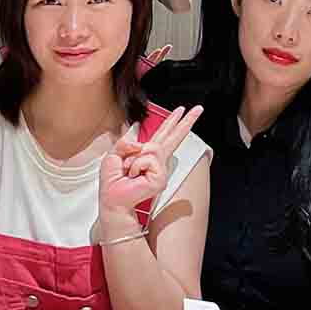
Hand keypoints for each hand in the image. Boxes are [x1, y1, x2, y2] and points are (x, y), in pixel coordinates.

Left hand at [97, 105, 203, 221]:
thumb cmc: (113, 182)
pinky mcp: (160, 178)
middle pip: (173, 137)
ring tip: (128, 171)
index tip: (181, 111)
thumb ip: (126, 143)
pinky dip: (135, 165)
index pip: (162, 135)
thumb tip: (142, 145)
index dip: (171, 122)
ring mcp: (160, 170)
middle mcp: (157, 162)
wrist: (112, 200)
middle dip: (186, 122)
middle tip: (198, 108)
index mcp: (147, 154)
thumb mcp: (114, 155)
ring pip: (151, 148)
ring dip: (133, 158)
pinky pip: (147, 159)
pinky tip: (134, 176)